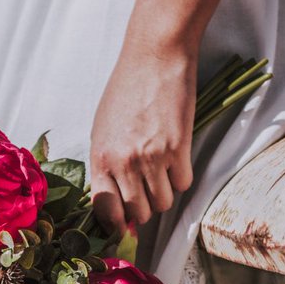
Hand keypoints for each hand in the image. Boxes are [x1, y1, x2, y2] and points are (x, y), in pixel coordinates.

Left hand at [90, 39, 196, 234]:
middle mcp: (124, 163)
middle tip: (147, 193)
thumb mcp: (101, 129)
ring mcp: (152, 157)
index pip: (105, 211)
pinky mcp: (178, 148)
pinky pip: (184, 184)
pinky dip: (182, 177)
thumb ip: (106, 165)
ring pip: (164, 204)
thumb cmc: (125, 90)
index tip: (123, 227)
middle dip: (144, 209)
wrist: (154, 56)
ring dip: (165, 194)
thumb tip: (114, 199)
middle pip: (139, 213)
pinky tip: (177, 160)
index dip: (116, 225)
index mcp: (101, 158)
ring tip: (162, 173)